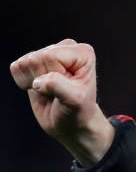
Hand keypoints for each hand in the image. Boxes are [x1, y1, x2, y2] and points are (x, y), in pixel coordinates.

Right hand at [10, 39, 114, 165]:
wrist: (70, 123)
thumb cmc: (77, 111)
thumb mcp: (74, 100)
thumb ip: (57, 85)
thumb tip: (38, 81)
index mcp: (82, 52)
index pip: (50, 56)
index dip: (55, 76)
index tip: (69, 88)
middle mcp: (66, 48)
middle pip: (35, 58)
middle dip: (43, 79)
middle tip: (58, 91)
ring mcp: (48, 53)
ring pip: (24, 62)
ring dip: (34, 82)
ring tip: (51, 90)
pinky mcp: (32, 62)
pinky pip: (15, 68)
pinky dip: (24, 83)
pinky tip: (40, 89)